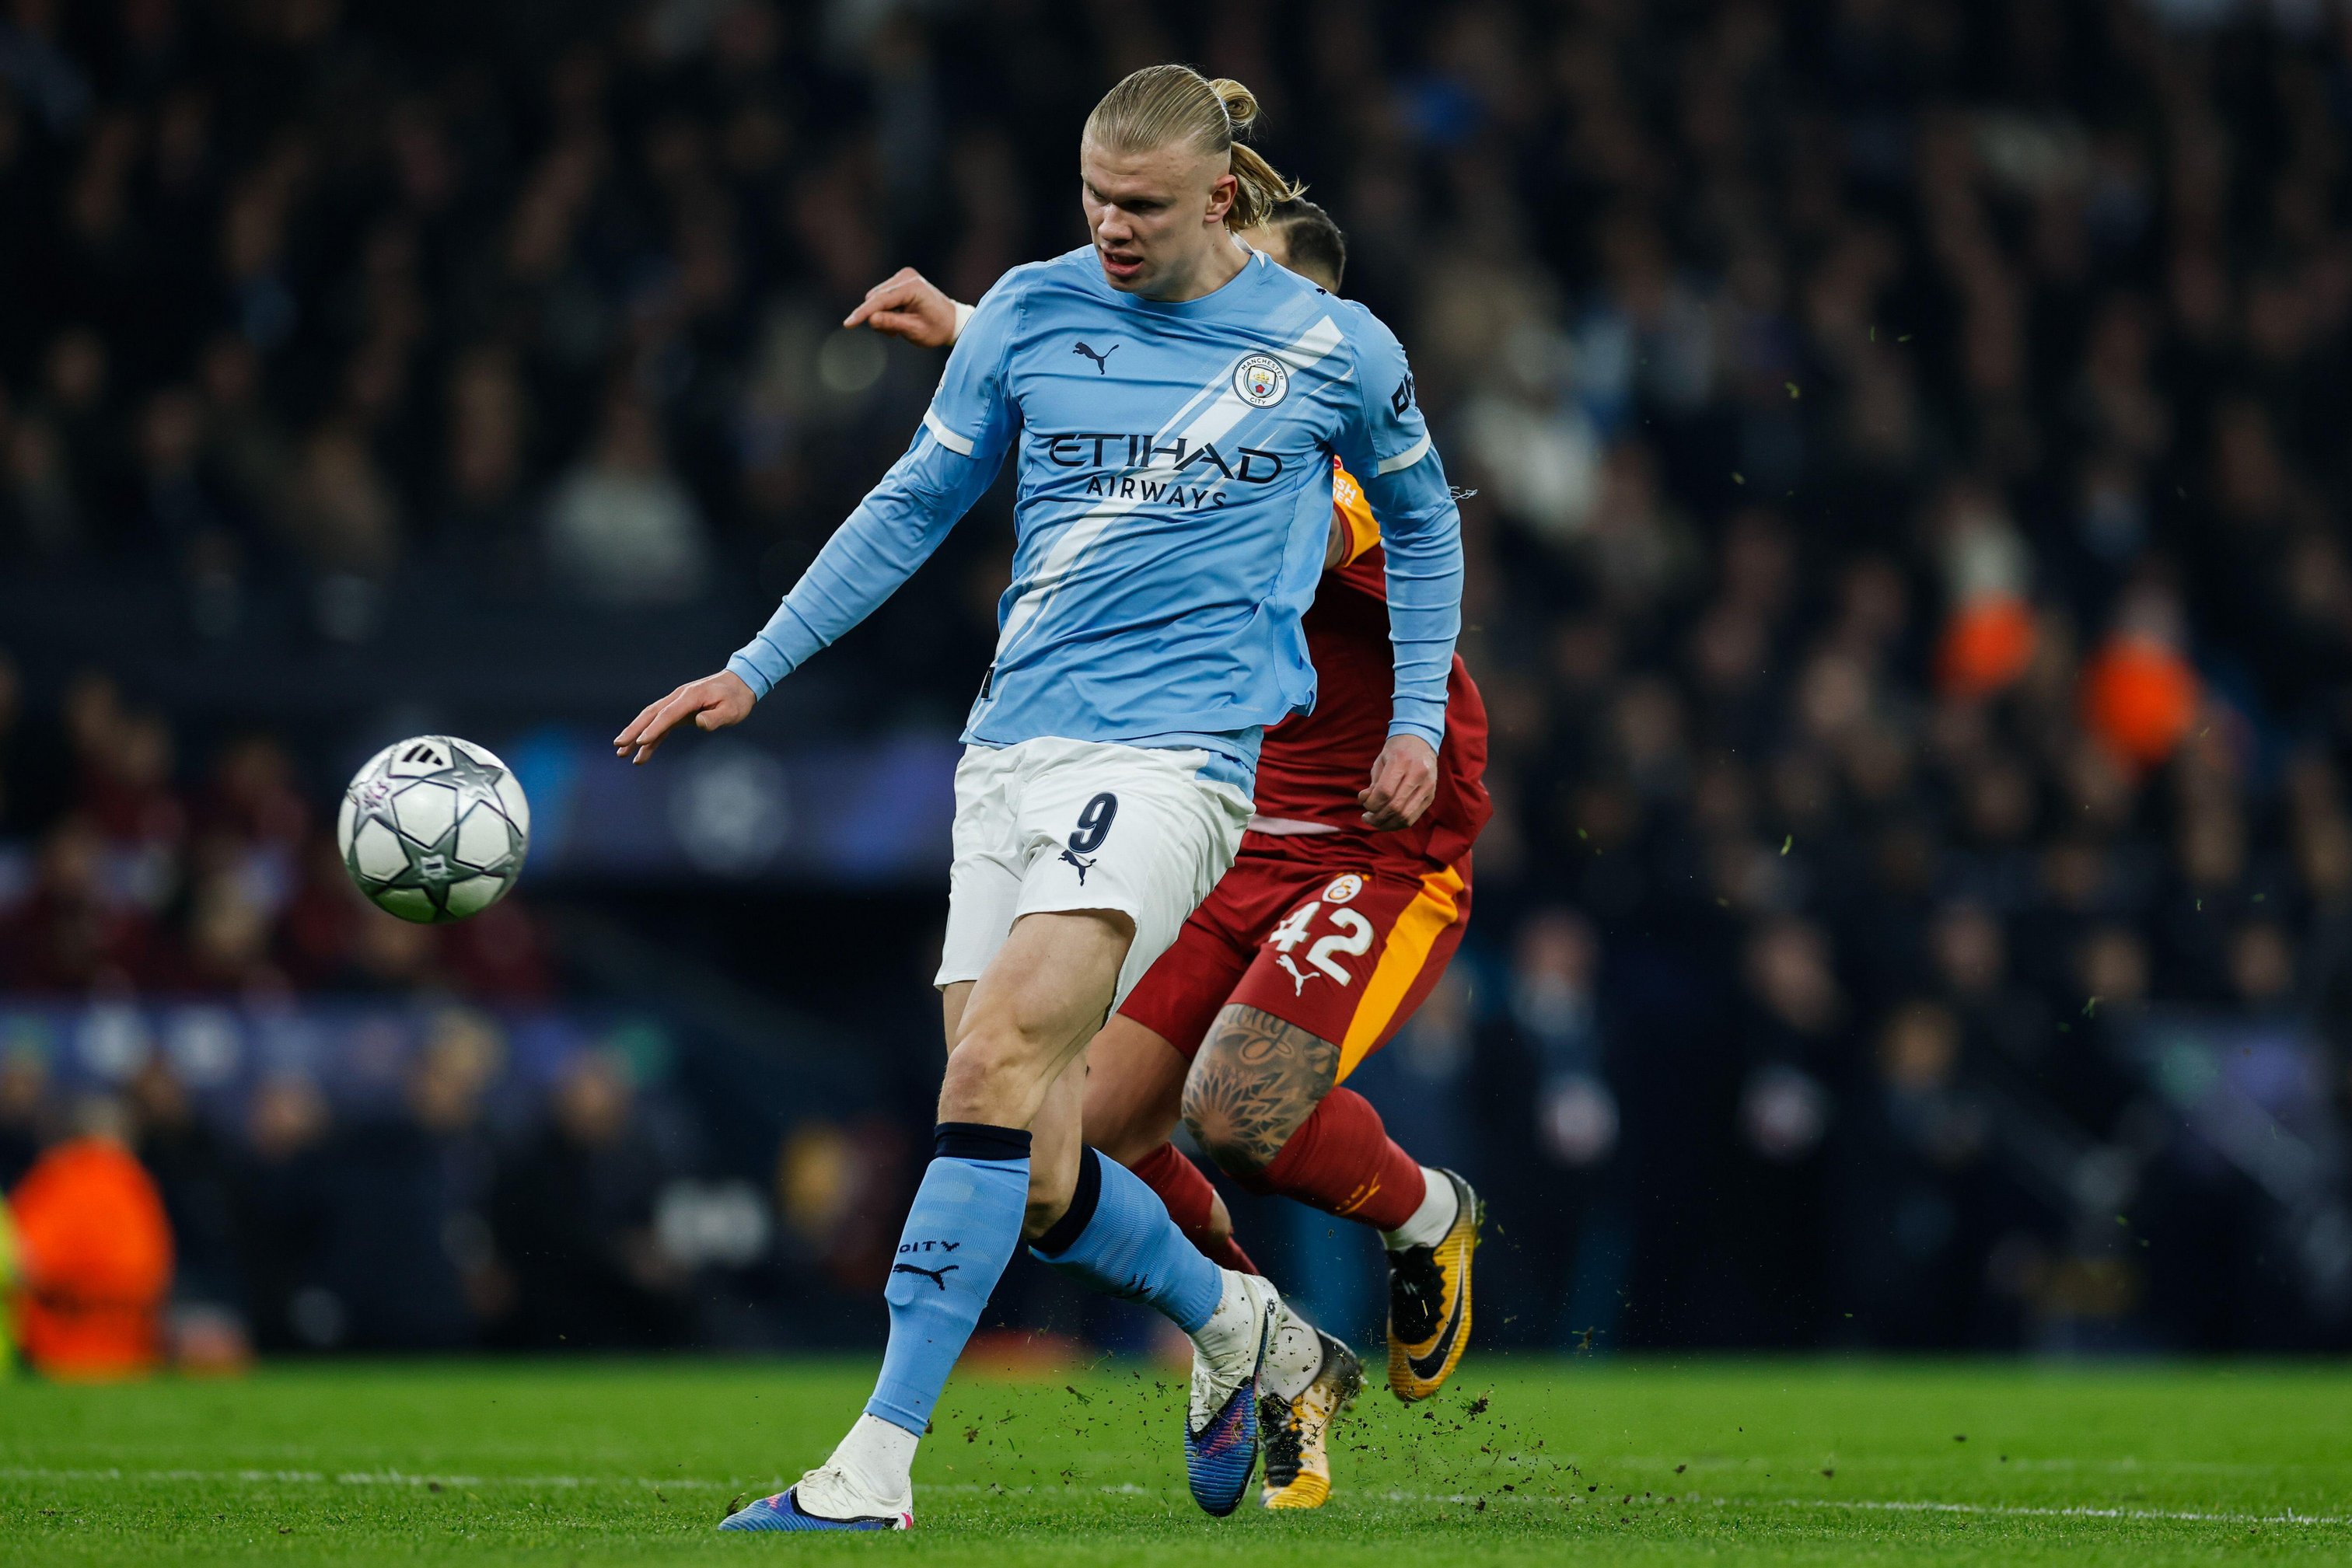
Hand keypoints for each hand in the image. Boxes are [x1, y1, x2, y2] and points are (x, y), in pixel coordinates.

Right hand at [612, 671, 755, 764]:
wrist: (739, 683)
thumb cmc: (736, 698)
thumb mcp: (732, 710)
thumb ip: (715, 717)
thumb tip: (700, 724)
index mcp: (690, 697)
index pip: (668, 714)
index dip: (654, 728)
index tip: (640, 741)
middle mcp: (678, 698)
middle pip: (651, 715)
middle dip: (633, 731)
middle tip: (618, 746)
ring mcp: (677, 704)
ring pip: (651, 720)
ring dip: (635, 735)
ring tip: (621, 753)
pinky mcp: (679, 712)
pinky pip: (660, 726)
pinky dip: (650, 739)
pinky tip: (641, 754)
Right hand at [843, 266, 962, 347]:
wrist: (952, 321)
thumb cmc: (937, 328)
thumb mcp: (914, 330)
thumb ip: (892, 323)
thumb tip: (871, 319)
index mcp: (912, 288)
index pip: (881, 300)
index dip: (863, 314)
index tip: (848, 324)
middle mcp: (906, 277)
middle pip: (875, 298)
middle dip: (877, 317)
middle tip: (894, 334)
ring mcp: (903, 277)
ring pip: (876, 298)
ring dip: (881, 315)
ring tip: (899, 328)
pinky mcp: (900, 281)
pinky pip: (882, 297)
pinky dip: (885, 310)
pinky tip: (899, 318)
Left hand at [1359, 733, 1437, 829]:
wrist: (1421, 741)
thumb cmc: (1396, 752)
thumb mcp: (1381, 762)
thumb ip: (1373, 784)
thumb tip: (1365, 802)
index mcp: (1402, 761)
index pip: (1385, 792)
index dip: (1371, 804)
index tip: (1364, 803)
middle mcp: (1418, 774)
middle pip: (1395, 807)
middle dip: (1377, 817)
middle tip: (1366, 817)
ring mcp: (1427, 786)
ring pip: (1406, 816)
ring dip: (1386, 824)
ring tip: (1375, 822)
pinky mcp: (1431, 796)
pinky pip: (1413, 817)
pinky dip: (1398, 824)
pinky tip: (1388, 821)